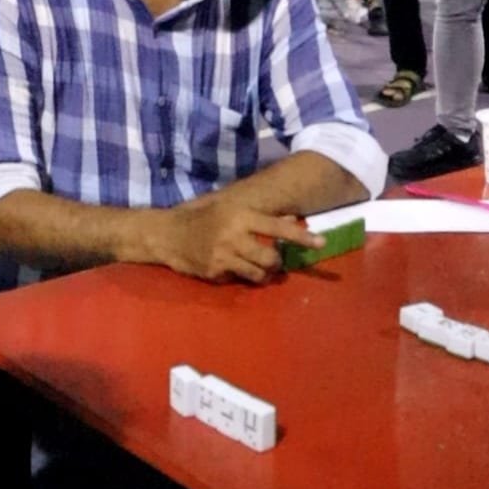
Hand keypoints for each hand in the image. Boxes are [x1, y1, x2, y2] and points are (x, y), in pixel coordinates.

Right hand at [132, 194, 324, 283]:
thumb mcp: (229, 209)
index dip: (301, 236)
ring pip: (259, 273)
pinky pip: (239, 280)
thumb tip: (293, 217)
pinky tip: (227, 268)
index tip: (322, 242)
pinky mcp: (215, 271)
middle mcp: (234, 234)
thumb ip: (260, 216)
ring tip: (251, 266)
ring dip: (261, 274)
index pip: (278, 227)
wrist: (167, 234)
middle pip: (272, 257)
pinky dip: (238, 276)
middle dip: (275, 262)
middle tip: (270, 259)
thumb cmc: (201, 218)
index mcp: (240, 215)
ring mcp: (224, 254)